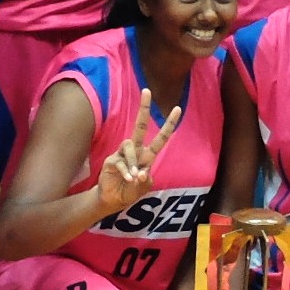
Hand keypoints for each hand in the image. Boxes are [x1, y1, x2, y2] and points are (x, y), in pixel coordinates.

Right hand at [98, 89, 181, 211]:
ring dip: (132, 162)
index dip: (169, 124)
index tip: (177, 109)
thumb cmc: (131, 191)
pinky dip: (126, 171)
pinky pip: (120, 160)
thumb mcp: (144, 187)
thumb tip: (140, 172)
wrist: (113, 199)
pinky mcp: (112, 160)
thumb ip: (145, 179)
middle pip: (139, 125)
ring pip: (129, 145)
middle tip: (146, 90)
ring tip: (133, 177)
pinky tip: (128, 179)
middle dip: (143, 108)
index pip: (160, 138)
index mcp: (147, 155)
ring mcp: (122, 154)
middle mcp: (135, 151)